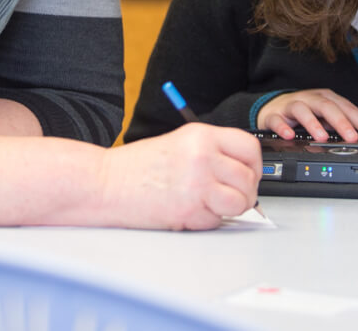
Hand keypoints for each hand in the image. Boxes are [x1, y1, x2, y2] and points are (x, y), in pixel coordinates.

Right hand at [102, 123, 261, 230]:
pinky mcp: (189, 209)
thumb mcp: (179, 144)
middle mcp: (203, 155)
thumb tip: (241, 171)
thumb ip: (211, 152)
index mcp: (201, 135)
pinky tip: (187, 211)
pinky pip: (217, 220)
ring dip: (230, 208)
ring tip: (209, 205)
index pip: (249, 147)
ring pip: (240, 202)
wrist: (104, 183)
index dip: (253, 165)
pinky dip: (207, 221)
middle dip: (244, 192)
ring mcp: (197, 183)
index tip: (247, 174)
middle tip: (228, 196)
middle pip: (249, 178)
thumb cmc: (136, 167)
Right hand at [257, 89, 357, 142]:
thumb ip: (340, 125)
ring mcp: (291, 105)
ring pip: (302, 109)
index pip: (347, 108)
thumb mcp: (324, 117)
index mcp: (325, 98)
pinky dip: (283, 127)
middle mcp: (309, 99)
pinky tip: (290, 135)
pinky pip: (277, 120)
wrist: (271, 108)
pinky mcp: (274, 115)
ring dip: (313, 123)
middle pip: (327, 106)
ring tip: (322, 138)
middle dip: (341, 122)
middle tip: (352, 137)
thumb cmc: (303, 114)